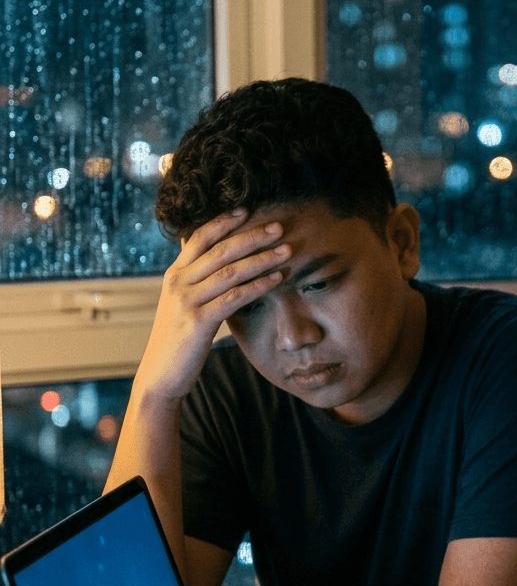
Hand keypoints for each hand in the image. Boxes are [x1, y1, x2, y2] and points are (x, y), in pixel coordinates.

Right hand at [135, 209, 290, 403]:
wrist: (160, 376)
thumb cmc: (178, 340)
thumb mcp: (181, 304)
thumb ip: (195, 281)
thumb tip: (210, 261)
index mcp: (175, 274)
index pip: (199, 237)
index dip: (223, 221)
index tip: (248, 209)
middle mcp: (178, 282)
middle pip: (220, 249)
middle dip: (252, 235)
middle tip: (279, 226)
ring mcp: (187, 301)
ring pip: (230, 271)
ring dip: (262, 259)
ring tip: (287, 251)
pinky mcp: (198, 321)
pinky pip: (234, 297)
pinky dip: (258, 285)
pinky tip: (277, 279)